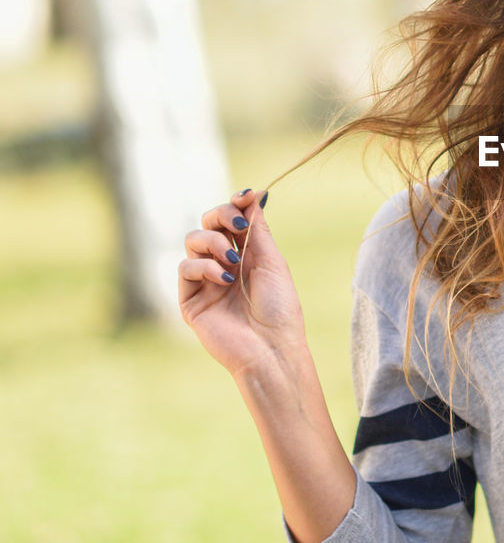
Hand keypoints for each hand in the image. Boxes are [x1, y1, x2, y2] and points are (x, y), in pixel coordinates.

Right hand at [178, 189, 305, 377]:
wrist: (271, 348)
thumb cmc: (279, 308)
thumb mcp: (272, 262)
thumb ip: (258, 230)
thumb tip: (255, 194)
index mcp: (247, 255)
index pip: (232, 221)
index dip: (235, 205)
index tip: (245, 197)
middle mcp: (223, 264)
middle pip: (208, 224)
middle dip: (221, 216)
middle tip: (237, 225)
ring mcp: (205, 281)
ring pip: (192, 241)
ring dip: (213, 243)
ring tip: (233, 260)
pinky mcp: (190, 299)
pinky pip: (185, 268)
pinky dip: (204, 267)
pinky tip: (225, 279)